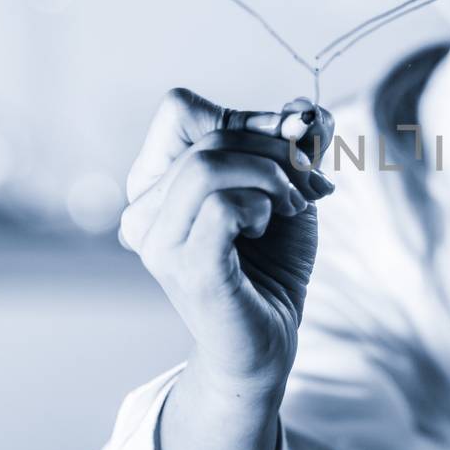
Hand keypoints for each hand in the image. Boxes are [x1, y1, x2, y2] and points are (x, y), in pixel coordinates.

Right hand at [119, 88, 335, 404]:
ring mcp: (158, 243)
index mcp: (155, 184)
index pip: (181, 110)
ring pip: (208, 165)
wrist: (272, 339)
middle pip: (208, 137)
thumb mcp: (288, 187)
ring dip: (270, 177)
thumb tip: (303, 112)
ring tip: (289, 208)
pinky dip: (260, 205)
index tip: (291, 147)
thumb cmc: (272, 262)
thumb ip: (293, 143)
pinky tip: (267, 227)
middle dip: (275, 152)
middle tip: (307, 186)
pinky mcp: (187, 270)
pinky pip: (221, 206)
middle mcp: (143, 211)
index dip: (245, 117)